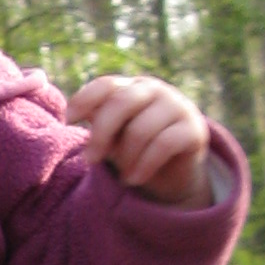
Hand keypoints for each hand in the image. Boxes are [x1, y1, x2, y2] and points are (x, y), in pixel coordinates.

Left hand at [69, 74, 213, 206]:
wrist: (174, 175)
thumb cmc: (135, 150)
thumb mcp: (112, 136)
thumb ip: (97, 123)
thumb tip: (71, 114)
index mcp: (132, 88)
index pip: (107, 85)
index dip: (85, 99)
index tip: (69, 120)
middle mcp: (156, 91)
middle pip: (121, 103)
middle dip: (101, 134)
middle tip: (90, 159)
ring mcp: (178, 107)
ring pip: (141, 130)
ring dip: (125, 158)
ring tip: (122, 175)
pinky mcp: (195, 130)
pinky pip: (163, 145)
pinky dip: (144, 166)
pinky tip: (134, 179)